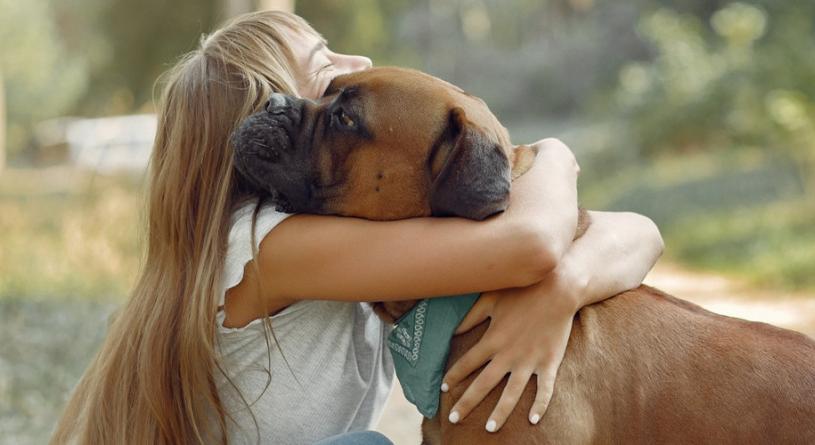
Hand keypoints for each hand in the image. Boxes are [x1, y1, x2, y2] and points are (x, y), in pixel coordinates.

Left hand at [442, 267, 581, 431]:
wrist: (558, 288)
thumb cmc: (521, 290)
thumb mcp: (490, 299)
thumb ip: (470, 316)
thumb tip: (452, 331)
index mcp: (492, 339)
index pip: (466, 363)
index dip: (453, 377)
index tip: (443, 389)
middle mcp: (508, 355)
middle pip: (483, 384)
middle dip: (467, 403)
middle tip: (454, 420)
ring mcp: (529, 361)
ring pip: (511, 394)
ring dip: (500, 413)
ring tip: (490, 429)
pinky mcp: (549, 363)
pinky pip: (544, 390)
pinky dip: (540, 406)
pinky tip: (534, 421)